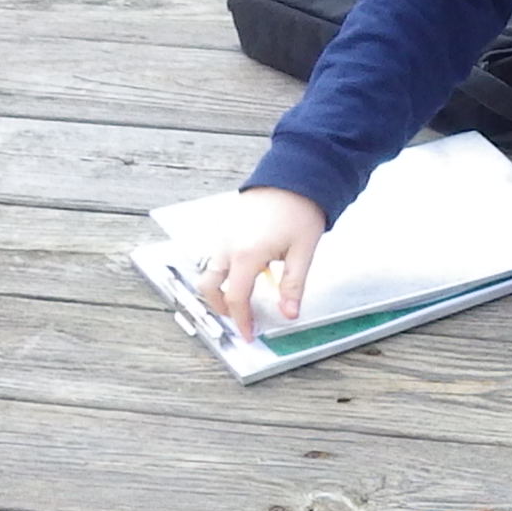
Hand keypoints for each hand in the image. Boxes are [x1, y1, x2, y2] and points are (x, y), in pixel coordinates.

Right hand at [195, 186, 324, 338]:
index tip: (249, 334)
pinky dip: (222, 272)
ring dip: (219, 290)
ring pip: (208, 272)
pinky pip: (214, 257)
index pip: (236, 298)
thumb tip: (289, 314)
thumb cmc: (299, 211)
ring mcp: (222, 236)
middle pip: (209, 288)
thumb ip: (293, 286)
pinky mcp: (224, 229)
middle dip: (221, 307)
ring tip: (243, 298)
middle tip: (242, 318)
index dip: (242, 320)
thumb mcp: (303, 252)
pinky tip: (245, 274)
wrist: (292, 177)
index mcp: (246, 255)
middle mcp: (227, 246)